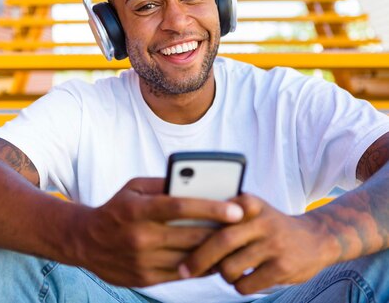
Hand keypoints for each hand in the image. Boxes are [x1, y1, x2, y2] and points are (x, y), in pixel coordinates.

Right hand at [70, 177, 244, 286]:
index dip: (211, 207)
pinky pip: (183, 273)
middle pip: (191, 235)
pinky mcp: (146, 278)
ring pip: (191, 257)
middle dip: (221, 231)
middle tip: (245, 226)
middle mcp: (140, 236)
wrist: (86, 241)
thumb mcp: (133, 188)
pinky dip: (202, 265)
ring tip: (234, 241)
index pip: (179, 207)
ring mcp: (143, 260)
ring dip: (215, 250)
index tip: (236, 209)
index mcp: (136, 209)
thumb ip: (163, 184)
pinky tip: (213, 256)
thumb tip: (197, 182)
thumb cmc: (116, 209)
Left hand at [180, 194, 339, 294]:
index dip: (192, 226)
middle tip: (183, 270)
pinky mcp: (283, 268)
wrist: (316, 239)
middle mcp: (262, 221)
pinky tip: (244, 279)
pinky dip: (239, 286)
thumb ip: (224, 211)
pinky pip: (247, 284)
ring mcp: (274, 245)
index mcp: (249, 202)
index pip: (214, 212)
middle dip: (198, 259)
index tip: (173, 236)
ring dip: (222, 274)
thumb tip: (179, 219)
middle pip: (220, 241)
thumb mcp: (251, 209)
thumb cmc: (269, 225)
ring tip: (226, 270)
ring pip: (231, 267)